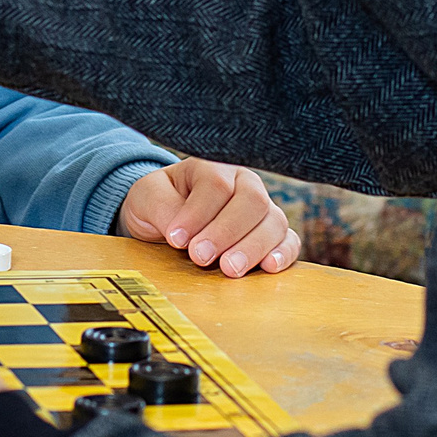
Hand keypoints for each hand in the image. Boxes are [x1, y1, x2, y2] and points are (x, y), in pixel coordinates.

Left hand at [119, 160, 297, 277]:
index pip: (215, 185)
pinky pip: (289, 240)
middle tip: (200, 257)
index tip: (176, 239)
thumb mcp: (147, 197)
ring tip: (229, 270)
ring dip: (252, 247)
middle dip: (225, 232)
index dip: (197, 213)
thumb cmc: (160, 202)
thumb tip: (181, 234)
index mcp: (213, 167)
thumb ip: (161, 207)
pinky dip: (283, 253)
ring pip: (272, 221)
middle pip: (251, 201)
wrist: (167, 217)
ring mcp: (263, 208)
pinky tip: (268, 267)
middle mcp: (244, 183)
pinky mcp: (273, 234)